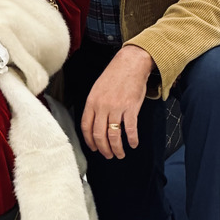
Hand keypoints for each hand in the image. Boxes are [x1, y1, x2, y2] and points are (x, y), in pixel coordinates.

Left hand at [81, 45, 154, 159]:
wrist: (130, 64)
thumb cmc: (114, 76)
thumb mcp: (97, 89)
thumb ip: (94, 106)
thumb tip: (94, 123)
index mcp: (92, 102)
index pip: (86, 127)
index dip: (89, 141)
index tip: (94, 148)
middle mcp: (102, 106)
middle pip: (99, 134)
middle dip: (103, 149)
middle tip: (108, 155)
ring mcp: (117, 108)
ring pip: (113, 135)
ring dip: (117, 148)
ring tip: (120, 154)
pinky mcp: (131, 108)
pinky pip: (130, 129)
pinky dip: (132, 139)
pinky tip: (133, 144)